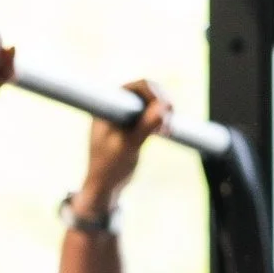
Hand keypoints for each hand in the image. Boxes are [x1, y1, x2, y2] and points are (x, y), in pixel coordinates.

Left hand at [76, 79, 172, 214]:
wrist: (105, 185)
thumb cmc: (109, 167)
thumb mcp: (128, 146)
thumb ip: (145, 127)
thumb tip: (164, 109)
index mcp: (108, 106)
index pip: (136, 86)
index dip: (154, 93)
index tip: (165, 109)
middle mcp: (117, 106)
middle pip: (149, 91)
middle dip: (162, 104)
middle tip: (168, 124)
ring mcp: (127, 115)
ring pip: (154, 102)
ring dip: (165, 113)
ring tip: (166, 131)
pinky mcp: (136, 125)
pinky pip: (155, 114)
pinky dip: (163, 121)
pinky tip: (167, 132)